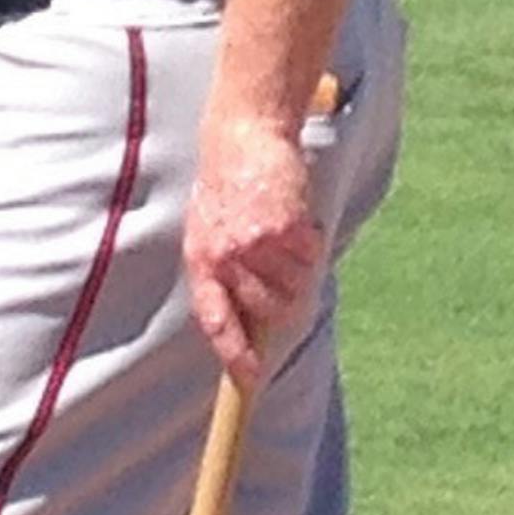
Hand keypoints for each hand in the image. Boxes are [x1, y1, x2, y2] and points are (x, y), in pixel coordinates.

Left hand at [183, 115, 323, 385]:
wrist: (241, 137)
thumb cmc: (224, 186)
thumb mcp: (208, 230)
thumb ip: (222, 271)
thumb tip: (248, 320)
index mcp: (201, 262)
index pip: (217, 320)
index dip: (235, 353)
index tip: (251, 377)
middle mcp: (226, 258)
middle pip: (269, 311)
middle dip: (287, 305)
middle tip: (292, 281)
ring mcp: (256, 244)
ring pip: (297, 285)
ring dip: (301, 269)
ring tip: (286, 237)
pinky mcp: (285, 227)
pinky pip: (312, 255)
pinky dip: (312, 242)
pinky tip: (296, 219)